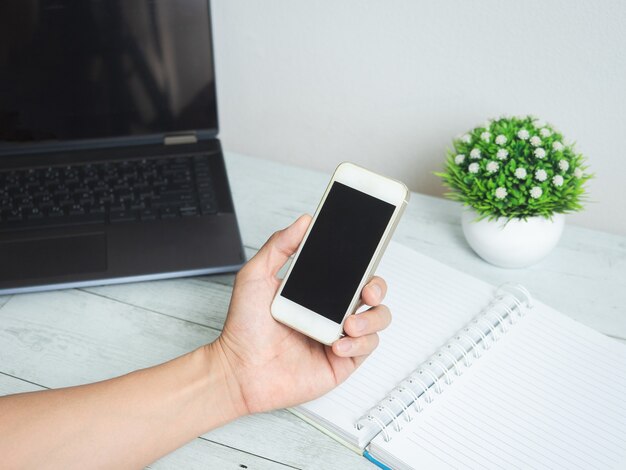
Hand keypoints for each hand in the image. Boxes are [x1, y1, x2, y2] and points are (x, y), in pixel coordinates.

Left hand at [210, 215, 390, 414]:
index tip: (367, 255)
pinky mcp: (342, 361)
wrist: (239, 371)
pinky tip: (337, 344)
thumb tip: (303, 222)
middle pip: (372, 293)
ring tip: (348, 324)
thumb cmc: (244, 328)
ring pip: (377, 320)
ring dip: (371, 319)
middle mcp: (331, 311)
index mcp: (316, 290)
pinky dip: (358, 344)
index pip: (350, 271)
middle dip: (377, 288)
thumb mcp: (255, 277)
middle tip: (367, 291)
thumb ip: (279, 246)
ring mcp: (339, 335)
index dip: (364, 263)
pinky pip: (366, 348)